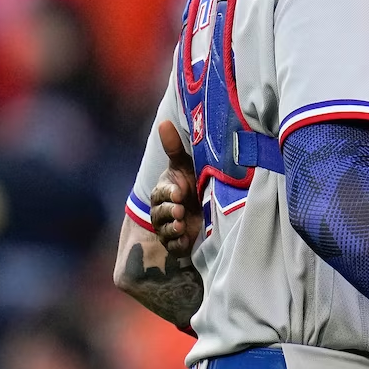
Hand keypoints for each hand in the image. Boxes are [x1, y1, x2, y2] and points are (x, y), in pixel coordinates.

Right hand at [149, 120, 202, 256]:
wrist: (209, 205)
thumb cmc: (194, 180)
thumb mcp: (186, 164)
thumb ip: (173, 147)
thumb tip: (163, 122)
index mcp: (164, 191)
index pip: (160, 193)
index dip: (168, 193)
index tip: (179, 192)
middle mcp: (163, 210)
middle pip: (158, 213)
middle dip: (167, 211)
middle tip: (179, 210)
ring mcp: (170, 227)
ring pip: (164, 229)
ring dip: (171, 227)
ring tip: (181, 224)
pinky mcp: (179, 242)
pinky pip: (173, 245)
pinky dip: (178, 242)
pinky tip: (185, 238)